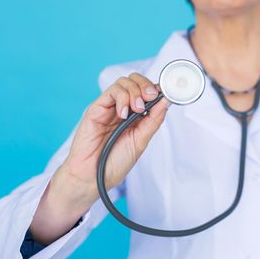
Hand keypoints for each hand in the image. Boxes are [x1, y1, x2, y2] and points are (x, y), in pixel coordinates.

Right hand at [56, 72, 170, 209]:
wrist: (93, 177)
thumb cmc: (114, 162)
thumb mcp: (141, 140)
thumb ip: (153, 120)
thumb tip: (167, 101)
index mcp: (136, 117)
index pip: (147, 92)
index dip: (157, 89)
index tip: (166, 93)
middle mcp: (123, 109)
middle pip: (135, 81)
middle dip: (146, 85)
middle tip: (150, 97)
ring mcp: (109, 107)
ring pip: (124, 82)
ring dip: (135, 92)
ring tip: (137, 109)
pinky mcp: (96, 108)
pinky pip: (111, 92)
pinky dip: (122, 98)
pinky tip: (122, 114)